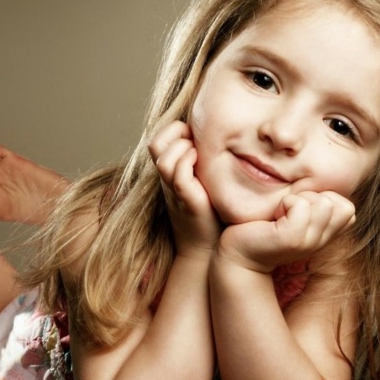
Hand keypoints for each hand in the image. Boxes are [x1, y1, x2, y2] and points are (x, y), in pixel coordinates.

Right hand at [148, 121, 220, 258]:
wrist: (206, 249)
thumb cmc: (210, 214)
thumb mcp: (203, 181)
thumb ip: (203, 162)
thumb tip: (223, 138)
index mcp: (170, 173)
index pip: (159, 139)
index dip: (175, 130)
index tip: (196, 137)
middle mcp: (168, 180)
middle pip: (156, 143)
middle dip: (177, 134)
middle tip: (197, 142)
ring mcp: (175, 191)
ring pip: (164, 159)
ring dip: (183, 149)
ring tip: (200, 155)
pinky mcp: (187, 202)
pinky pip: (179, 176)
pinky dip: (189, 163)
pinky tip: (203, 166)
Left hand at [218, 191, 354, 272]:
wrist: (240, 254)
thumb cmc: (266, 229)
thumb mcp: (298, 215)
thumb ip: (316, 205)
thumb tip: (326, 187)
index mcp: (325, 235)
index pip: (349, 209)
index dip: (326, 200)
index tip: (299, 210)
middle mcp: (321, 241)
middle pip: (342, 205)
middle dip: (314, 198)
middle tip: (289, 211)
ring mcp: (309, 242)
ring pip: (324, 203)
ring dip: (298, 199)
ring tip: (281, 214)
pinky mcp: (292, 239)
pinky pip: (301, 206)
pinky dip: (286, 203)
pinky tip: (274, 217)